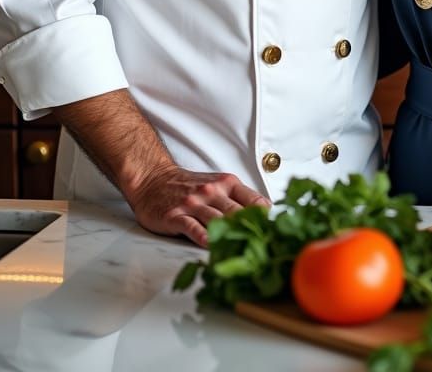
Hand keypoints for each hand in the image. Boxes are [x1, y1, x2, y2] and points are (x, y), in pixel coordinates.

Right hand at [127, 164, 269, 246]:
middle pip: (238, 213)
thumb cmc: (189, 186)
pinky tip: (209, 245)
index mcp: (228, 184)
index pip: (255, 201)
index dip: (268, 219)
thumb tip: (266, 219)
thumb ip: (238, 199)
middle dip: (253, 232)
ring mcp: (194, 203)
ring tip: (243, 252)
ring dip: (230, 236)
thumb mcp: (218, 184)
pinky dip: (202, 236)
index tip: (278, 235)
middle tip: (266, 250)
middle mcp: (213, 192)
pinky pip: (192, 226)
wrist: (154, 179)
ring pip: (217, 220)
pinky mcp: (176, 215)